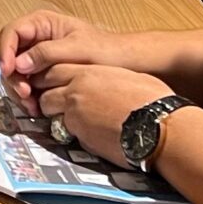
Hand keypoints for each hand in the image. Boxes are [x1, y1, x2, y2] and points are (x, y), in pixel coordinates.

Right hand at [0, 9, 126, 109]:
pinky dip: (27, 97)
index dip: (5, 51)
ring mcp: (37, 56)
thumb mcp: (76, 48)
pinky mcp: (41, 73)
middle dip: (13, 76)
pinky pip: (26, 84)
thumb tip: (19, 63)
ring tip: (32, 105)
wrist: (122, 62)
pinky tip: (36, 107)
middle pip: (10, 55)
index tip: (8, 70)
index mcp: (41, 23)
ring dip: (18, 90)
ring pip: (15, 73)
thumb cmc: (104, 49)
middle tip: (24, 94)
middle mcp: (35, 38)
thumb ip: (47, 53)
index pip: (12, 32)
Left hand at [34, 64, 175, 164]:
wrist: (158, 126)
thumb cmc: (152, 100)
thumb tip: (107, 81)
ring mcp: (74, 112)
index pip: (54, 68)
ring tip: (69, 120)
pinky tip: (86, 134)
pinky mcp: (79, 134)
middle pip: (44, 89)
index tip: (53, 83)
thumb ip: (107, 77)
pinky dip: (69, 132)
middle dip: (46, 95)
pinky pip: (63, 131)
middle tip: (54, 103)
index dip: (51, 77)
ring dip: (54, 114)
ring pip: (48, 110)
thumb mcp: (128, 77)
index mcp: (88, 71)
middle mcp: (76, 89)